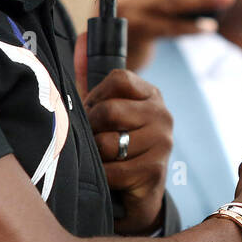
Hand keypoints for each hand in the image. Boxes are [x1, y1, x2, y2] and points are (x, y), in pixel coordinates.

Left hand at [83, 67, 172, 234]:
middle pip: (109, 111)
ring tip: (105, 159)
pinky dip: (103, 176)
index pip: (119, 79)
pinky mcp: (155, 170)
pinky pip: (112, 170)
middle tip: (94, 141)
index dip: (96, 97)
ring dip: (97, 155)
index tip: (95, 114)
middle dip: (92, 129)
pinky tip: (110, 177)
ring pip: (107, 143)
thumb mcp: (107, 112)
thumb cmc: (118, 147)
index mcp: (151, 96)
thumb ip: (91, 83)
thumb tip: (78, 46)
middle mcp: (162, 115)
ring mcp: (162, 143)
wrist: (141, 195)